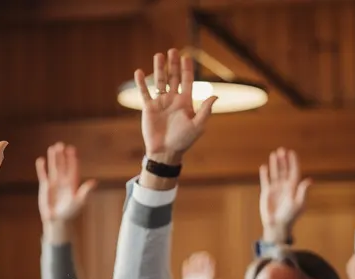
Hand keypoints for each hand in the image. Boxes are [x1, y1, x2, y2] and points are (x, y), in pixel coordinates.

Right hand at [37, 142, 95, 223]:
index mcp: (73, 183)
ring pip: (54, 167)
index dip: (72, 159)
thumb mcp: (79, 201)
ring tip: (52, 148)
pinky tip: (41, 160)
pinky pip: (43, 175)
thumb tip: (94, 182)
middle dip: (62, 155)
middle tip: (61, 144)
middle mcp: (64, 180)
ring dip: (53, 158)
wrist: (57, 220)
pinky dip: (42, 168)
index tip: (72, 149)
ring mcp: (54, 182)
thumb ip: (86, 191)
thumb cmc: (70, 212)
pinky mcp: (45, 186)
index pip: (73, 168)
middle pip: (63, 165)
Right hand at [135, 49, 216, 163]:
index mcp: (186, 102)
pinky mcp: (149, 108)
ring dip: (159, 69)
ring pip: (159, 81)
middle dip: (173, 64)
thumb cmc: (183, 140)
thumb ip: (206, 110)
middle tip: (172, 50)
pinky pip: (144, 93)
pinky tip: (139, 72)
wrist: (165, 152)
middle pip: (173, 77)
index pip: (187, 81)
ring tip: (158, 55)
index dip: (187, 69)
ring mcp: (160, 102)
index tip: (187, 57)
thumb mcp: (198, 126)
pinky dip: (141, 83)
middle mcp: (173, 99)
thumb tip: (216, 96)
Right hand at [259, 147, 310, 242]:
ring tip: (273, 154)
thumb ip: (303, 191)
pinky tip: (264, 166)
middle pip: (284, 169)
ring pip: (275, 173)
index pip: (294, 171)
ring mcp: (275, 188)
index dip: (293, 162)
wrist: (277, 225)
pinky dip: (264, 174)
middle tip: (281, 150)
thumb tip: (310, 179)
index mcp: (293, 187)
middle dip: (283, 160)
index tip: (292, 152)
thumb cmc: (290, 215)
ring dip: (275, 164)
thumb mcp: (298, 203)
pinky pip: (265, 180)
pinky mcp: (266, 192)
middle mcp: (285, 186)